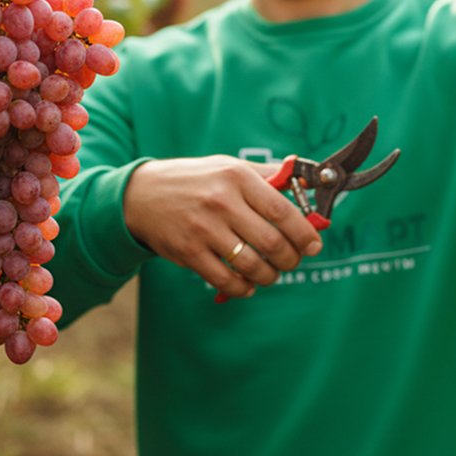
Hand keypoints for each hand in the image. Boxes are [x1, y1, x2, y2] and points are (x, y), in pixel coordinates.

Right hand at [122, 156, 323, 298]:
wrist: (141, 195)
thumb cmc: (194, 180)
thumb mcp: (228, 166)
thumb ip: (267, 176)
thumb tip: (307, 182)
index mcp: (236, 177)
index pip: (282, 210)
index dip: (304, 232)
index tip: (315, 244)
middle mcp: (221, 202)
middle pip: (272, 242)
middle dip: (291, 259)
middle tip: (293, 261)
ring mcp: (203, 229)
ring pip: (252, 265)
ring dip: (269, 276)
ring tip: (271, 273)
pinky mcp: (189, 253)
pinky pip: (226, 281)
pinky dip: (243, 288)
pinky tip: (247, 284)